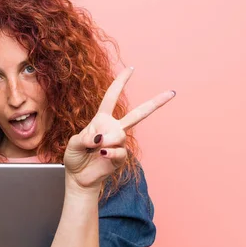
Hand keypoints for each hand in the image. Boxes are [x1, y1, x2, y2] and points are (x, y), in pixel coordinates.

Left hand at [64, 67, 174, 190]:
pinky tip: (102, 155)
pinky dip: (109, 152)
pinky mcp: (121, 157)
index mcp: (101, 119)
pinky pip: (119, 151)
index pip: (111, 97)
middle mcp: (113, 128)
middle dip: (155, 103)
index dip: (120, 83)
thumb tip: (101, 138)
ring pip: (120, 135)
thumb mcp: (73, 144)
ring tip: (96, 149)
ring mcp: (119, 143)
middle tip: (172, 93)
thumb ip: (84, 138)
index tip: (131, 69)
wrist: (78, 177)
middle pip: (138, 114)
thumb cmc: (74, 157)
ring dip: (106, 141)